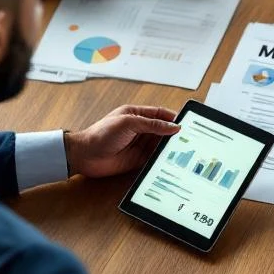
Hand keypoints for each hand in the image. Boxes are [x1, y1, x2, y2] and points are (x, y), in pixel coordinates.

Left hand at [63, 106, 179, 178]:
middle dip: (174, 132)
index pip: (159, 113)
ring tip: (183, 148)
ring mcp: (139, 144)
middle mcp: (139, 129)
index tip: (186, 122)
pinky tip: (171, 159)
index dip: (173, 117)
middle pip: (162, 129)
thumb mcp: (129, 123)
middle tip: (188, 137)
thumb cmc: (101, 134)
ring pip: (160, 143)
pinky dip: (162, 158)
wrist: (85, 156)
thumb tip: (173, 126)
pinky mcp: (138, 159)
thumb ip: (152, 124)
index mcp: (136, 115)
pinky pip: (154, 157)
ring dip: (169, 146)